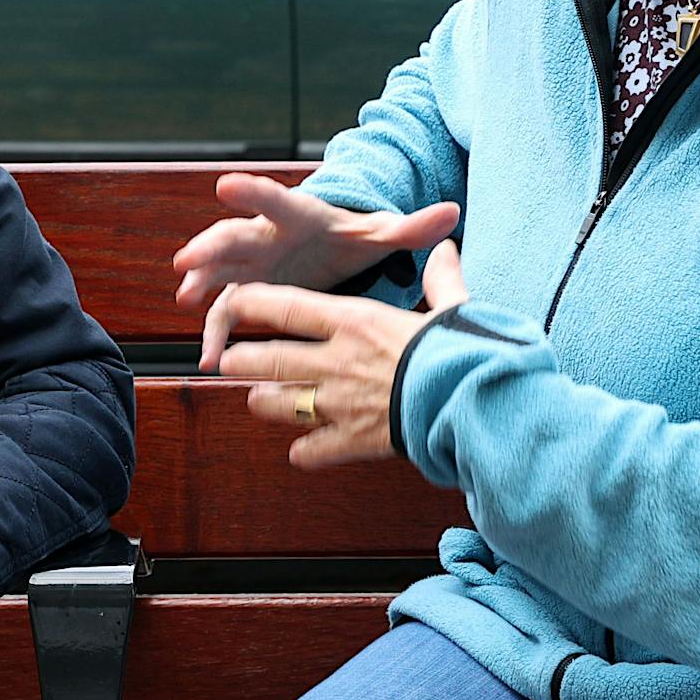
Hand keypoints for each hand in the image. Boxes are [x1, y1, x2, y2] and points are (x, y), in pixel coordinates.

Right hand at [175, 172, 459, 367]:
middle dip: (209, 247)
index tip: (224, 185)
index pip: (272, 201)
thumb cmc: (351, 238)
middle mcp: (265, 236)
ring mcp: (250, 264)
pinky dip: (217, 334)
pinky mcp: (246, 291)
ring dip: (201, 286)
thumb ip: (412, 227)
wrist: (327, 248)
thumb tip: (452, 213)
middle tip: (187, 259)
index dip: (249, 193)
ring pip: (219, 273)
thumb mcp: (379, 234)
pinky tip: (210, 360)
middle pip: (233, 237)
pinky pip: (225, 313)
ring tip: (186, 301)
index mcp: (296, 217)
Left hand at [226, 240, 469, 465]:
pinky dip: (304, 452)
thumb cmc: (461, 351)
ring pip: (282, 404)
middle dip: (242, 360)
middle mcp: (337, 361)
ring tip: (257, 400)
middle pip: (270, 359)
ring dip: (265, 402)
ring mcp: (340, 403)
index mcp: (355, 322)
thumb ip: (442, 278)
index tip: (233, 302)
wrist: (470, 402)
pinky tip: (299, 452)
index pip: (286, 307)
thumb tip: (446, 247)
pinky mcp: (353, 440)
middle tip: (229, 361)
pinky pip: (314, 449)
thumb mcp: (453, 307)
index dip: (252, 304)